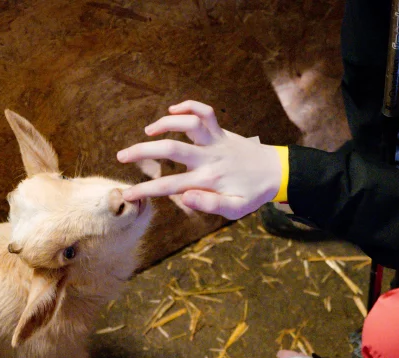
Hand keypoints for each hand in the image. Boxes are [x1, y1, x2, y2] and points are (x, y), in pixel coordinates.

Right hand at [117, 100, 281, 219]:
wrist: (276, 172)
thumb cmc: (252, 194)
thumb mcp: (235, 210)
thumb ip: (209, 205)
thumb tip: (184, 198)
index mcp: (208, 181)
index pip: (168, 186)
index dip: (144, 191)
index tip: (126, 195)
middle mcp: (209, 158)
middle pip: (170, 149)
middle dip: (141, 152)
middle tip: (121, 156)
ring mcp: (215, 141)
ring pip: (187, 123)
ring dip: (164, 123)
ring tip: (147, 133)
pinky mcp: (221, 131)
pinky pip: (204, 111)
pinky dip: (188, 105)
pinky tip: (173, 110)